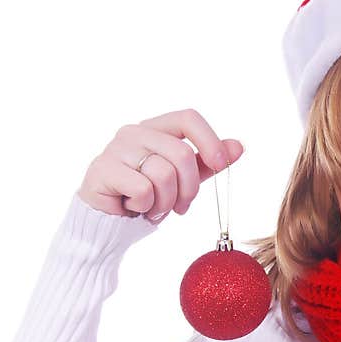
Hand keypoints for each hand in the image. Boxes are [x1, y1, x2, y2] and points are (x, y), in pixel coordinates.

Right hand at [77, 108, 243, 222]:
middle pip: (182, 153)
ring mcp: (115, 149)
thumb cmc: (147, 198)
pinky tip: (133, 208)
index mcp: (156, 129)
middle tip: (180, 206)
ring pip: (163, 174)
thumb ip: (207, 163)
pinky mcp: (102, 170)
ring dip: (165, 202)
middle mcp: (134, 133)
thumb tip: (238, 146)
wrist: (109, 224)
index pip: (188, 118)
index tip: (221, 165)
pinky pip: (142, 189)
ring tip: (153, 207)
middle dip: (189, 188)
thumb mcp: (183, 180)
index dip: (209, 140)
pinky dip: (145, 206)